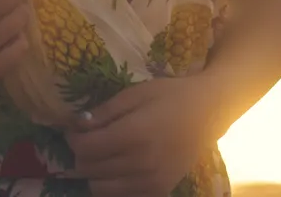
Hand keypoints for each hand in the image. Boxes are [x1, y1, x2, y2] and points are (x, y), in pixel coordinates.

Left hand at [66, 76, 219, 195]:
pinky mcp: (159, 190)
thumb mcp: (135, 93)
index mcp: (134, 134)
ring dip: (93, 172)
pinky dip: (111, 184)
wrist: (209, 113)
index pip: (84, 149)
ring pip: (99, 187)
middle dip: (80, 154)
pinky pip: (120, 195)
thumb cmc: (171, 96)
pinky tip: (118, 167)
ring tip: (102, 154)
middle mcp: (141, 163)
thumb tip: (75, 125)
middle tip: (87, 140)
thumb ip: (104, 111)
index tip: (74, 129)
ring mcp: (151, 181)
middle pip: (88, 169)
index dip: (72, 139)